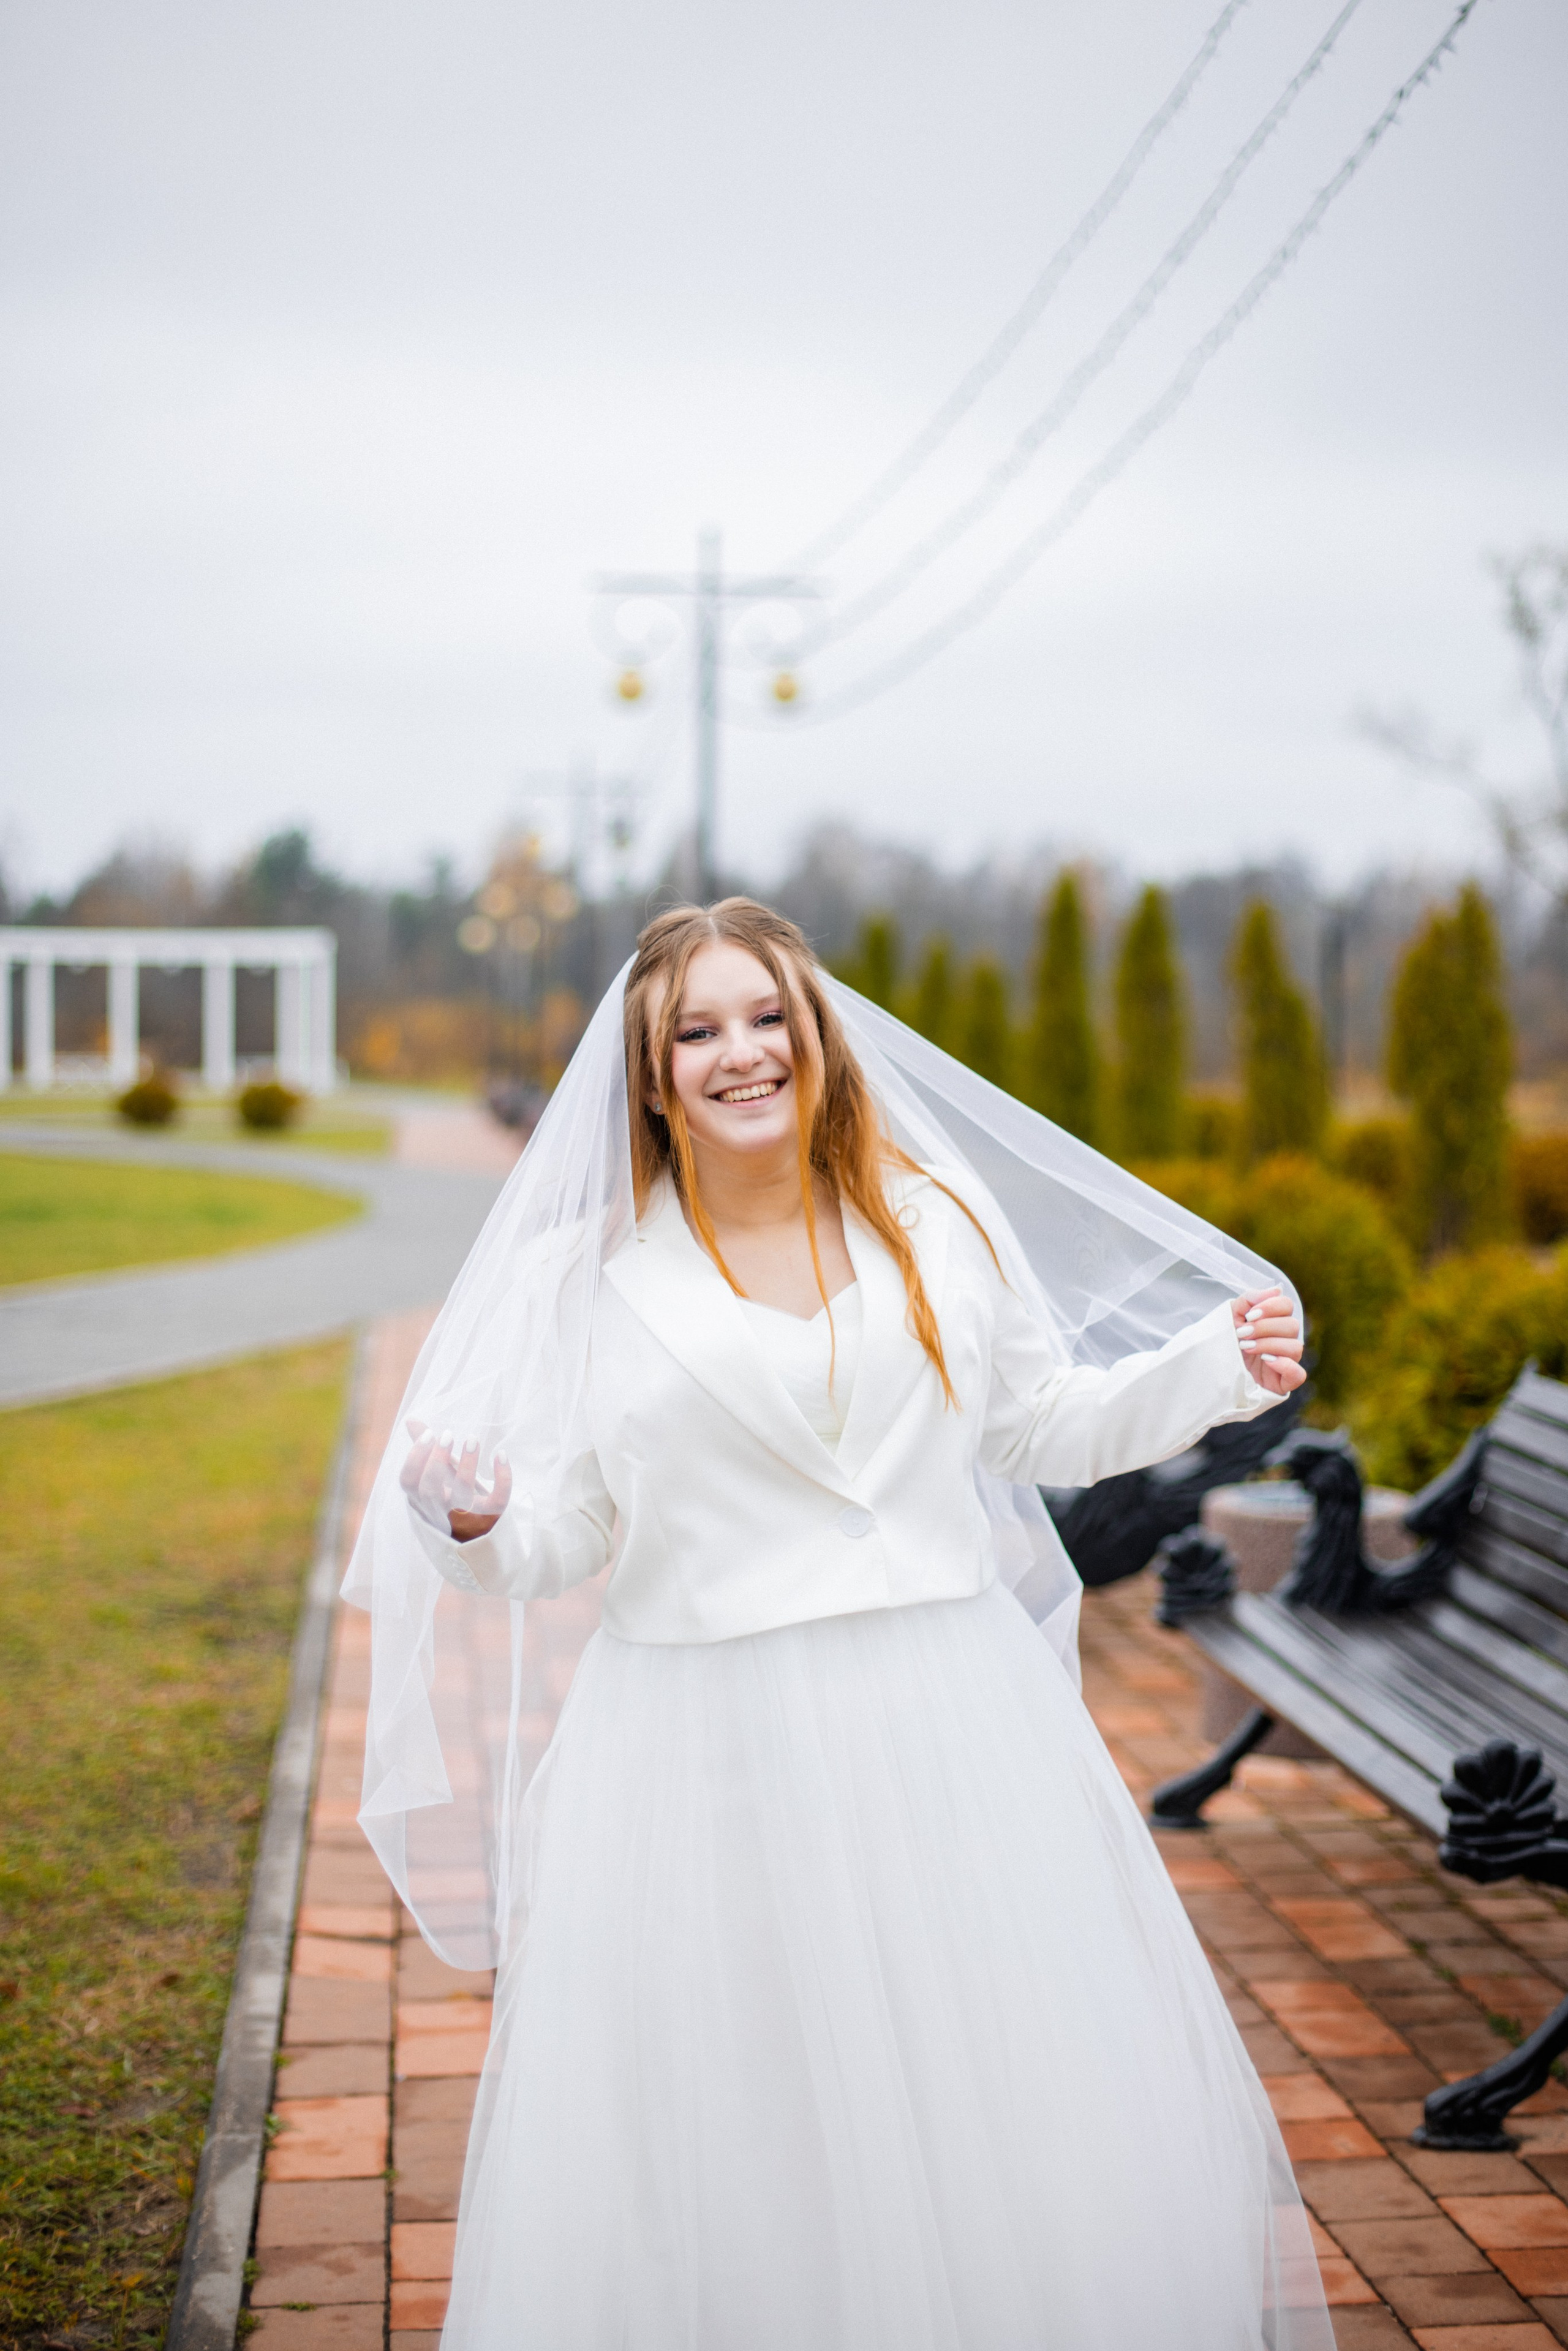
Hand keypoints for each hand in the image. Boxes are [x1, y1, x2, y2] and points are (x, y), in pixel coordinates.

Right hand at [400, 1420, 513, 1542]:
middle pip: (430, 1490)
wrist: (476, 1531)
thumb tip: (411, 1420)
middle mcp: (439, 1509)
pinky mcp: (490, 1516)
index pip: (408, 1482)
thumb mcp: (436, 1473)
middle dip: (437, 1460)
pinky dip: (503, 1479)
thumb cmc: (450, 1495)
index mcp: (422, 1498)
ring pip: (462, 1497)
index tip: (430, 1434)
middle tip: (447, 1434)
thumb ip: (425, 1449)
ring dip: (467, 1466)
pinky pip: (498, 1502)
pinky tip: (501, 1455)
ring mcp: (464, 1515)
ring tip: (472, 1439)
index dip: (415, 1458)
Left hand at [1230, 1286, 1305, 1398]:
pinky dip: (1284, 1365)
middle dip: (1264, 1328)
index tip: (1249, 1315)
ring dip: (1268, 1345)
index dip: (1270, 1307)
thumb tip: (1276, 1289)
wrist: (1214, 1371)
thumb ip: (1250, 1299)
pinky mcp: (1285, 1382)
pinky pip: (1299, 1373)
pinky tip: (1266, 1361)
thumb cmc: (1226, 1342)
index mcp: (1275, 1321)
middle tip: (1242, 1334)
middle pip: (1292, 1325)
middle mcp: (1285, 1339)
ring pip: (1295, 1347)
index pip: (1287, 1305)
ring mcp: (1287, 1361)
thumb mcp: (1232, 1316)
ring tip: (1246, 1348)